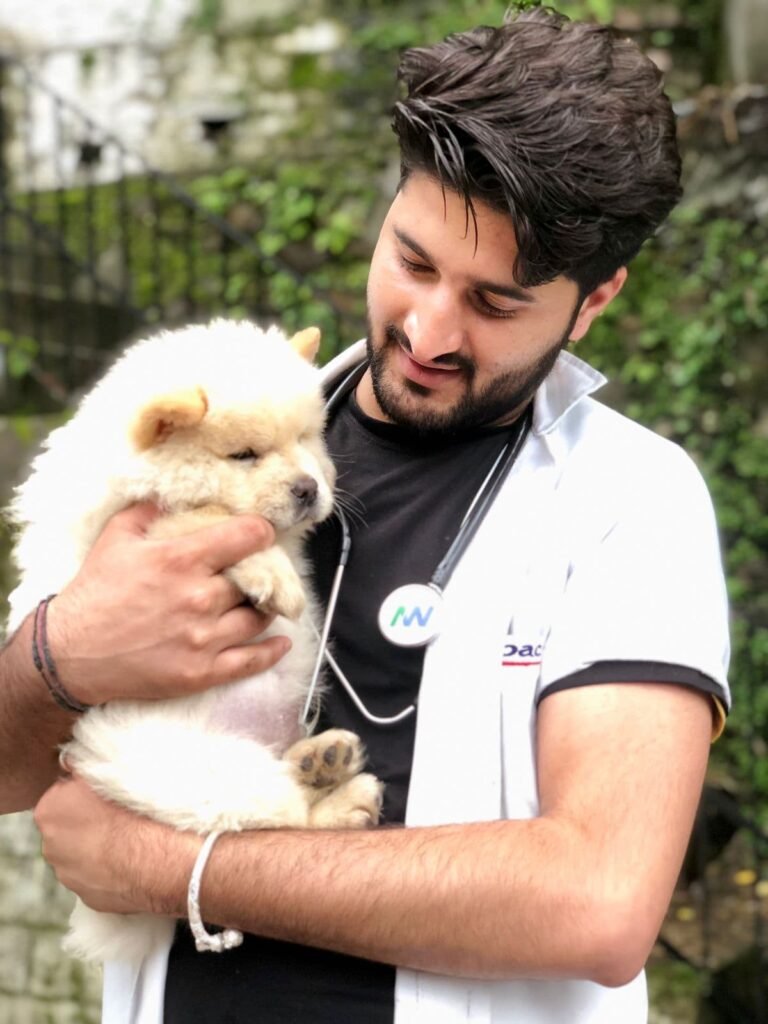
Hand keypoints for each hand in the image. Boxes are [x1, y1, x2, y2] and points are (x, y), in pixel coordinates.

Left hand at [34, 773, 195, 915]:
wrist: (161, 859)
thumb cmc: (136, 811)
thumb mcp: (108, 772)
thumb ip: (81, 769)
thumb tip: (70, 763)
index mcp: (49, 810)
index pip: (62, 793)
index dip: (84, 792)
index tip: (105, 794)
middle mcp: (50, 846)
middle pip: (68, 826)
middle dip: (87, 821)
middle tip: (117, 815)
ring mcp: (68, 876)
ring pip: (80, 854)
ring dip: (97, 846)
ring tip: (128, 839)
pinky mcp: (87, 898)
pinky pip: (95, 877)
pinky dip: (109, 869)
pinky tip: (130, 861)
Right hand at [46, 503, 290, 704]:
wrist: (70, 654)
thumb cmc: (93, 594)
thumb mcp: (115, 538)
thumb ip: (149, 511)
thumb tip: (172, 492)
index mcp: (181, 560)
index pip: (248, 536)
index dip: (262, 531)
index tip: (263, 533)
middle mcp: (199, 598)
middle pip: (258, 580)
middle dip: (262, 573)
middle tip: (259, 571)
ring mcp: (203, 638)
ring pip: (259, 619)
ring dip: (265, 609)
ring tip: (260, 603)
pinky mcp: (201, 672)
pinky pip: (251, 661)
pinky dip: (272, 652)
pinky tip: (281, 643)